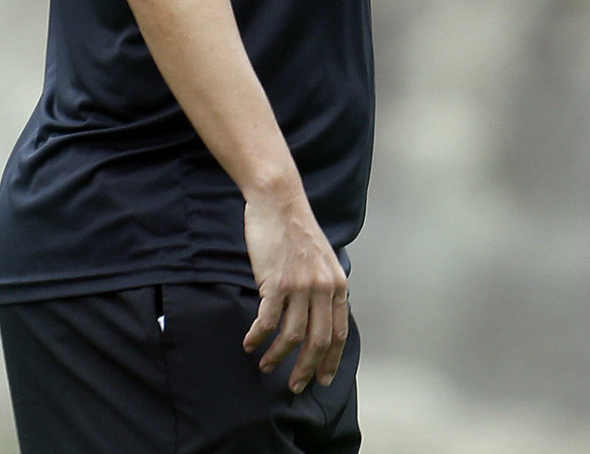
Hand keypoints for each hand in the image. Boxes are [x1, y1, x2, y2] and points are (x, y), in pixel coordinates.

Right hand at [240, 191, 349, 392]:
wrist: (279, 203)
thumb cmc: (296, 231)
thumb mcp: (321, 261)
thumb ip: (323, 288)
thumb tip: (319, 319)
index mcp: (337, 284)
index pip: (339, 332)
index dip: (331, 360)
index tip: (322, 379)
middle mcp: (323, 287)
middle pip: (318, 341)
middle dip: (306, 369)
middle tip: (295, 386)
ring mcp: (300, 286)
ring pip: (292, 336)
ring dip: (278, 357)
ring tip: (265, 366)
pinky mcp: (276, 282)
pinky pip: (267, 322)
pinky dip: (258, 338)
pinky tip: (250, 345)